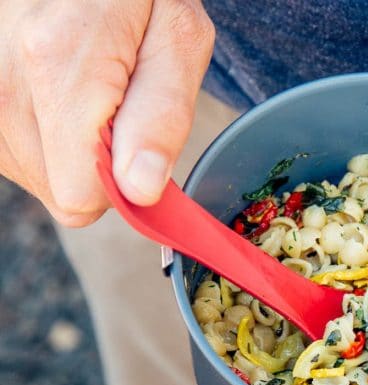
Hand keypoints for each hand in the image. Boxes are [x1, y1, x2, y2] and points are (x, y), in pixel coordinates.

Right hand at [0, 0, 214, 226]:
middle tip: (120, 100)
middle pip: (60, 191)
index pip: (81, 193)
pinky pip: (21, 153)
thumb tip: (140, 189)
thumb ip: (163, 115)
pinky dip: (49, 133)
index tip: (140, 142)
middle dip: (102, 162)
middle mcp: (4, 82)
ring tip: (91, 84)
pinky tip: (63, 87)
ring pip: (39, 176)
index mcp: (57, 64)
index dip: (123, 182)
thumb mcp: (179, 36)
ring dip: (74, 147)